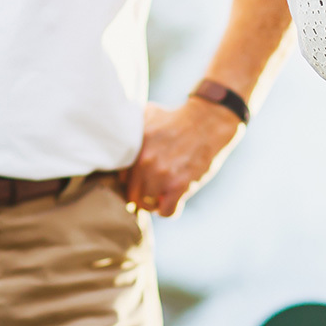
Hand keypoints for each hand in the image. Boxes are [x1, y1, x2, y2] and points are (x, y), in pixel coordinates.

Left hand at [123, 98, 240, 217]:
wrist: (208, 121)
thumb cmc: (177, 117)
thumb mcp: (149, 113)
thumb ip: (132, 126)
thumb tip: (117, 131)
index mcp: (136, 148)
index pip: (121, 178)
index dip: (131, 181)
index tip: (140, 180)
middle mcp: (145, 163)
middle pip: (132, 195)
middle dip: (140, 196)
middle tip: (151, 191)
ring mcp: (162, 175)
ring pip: (146, 205)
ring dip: (154, 203)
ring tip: (163, 194)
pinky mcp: (179, 186)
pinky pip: (166, 211)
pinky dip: (168, 210)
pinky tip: (174, 200)